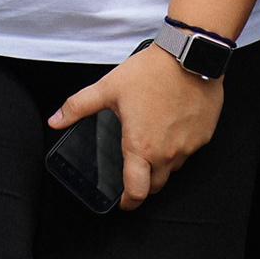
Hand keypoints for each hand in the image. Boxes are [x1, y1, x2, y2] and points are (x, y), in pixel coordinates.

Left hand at [48, 45, 225, 210]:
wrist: (189, 55)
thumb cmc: (150, 72)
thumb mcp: (108, 88)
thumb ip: (78, 107)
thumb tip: (55, 120)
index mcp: (140, 146)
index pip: (135, 192)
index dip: (128, 203)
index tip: (124, 202)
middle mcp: (166, 153)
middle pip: (155, 186)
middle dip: (143, 184)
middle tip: (136, 170)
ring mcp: (188, 146)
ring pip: (174, 168)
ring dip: (162, 163)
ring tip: (153, 141)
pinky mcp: (204, 136)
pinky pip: (190, 150)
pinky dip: (180, 145)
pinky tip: (172, 126)